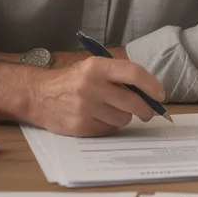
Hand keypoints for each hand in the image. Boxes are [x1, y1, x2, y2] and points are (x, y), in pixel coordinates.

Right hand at [28, 57, 164, 136]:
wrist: (38, 95)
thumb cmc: (71, 81)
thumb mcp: (92, 69)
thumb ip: (118, 77)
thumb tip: (148, 93)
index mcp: (96, 67)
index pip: (133, 73)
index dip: (151, 85)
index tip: (159, 95)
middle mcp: (91, 86)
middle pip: (133, 102)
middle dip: (146, 109)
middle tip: (148, 112)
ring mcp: (85, 108)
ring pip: (123, 119)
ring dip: (123, 116)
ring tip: (109, 110)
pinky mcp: (81, 126)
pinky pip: (109, 129)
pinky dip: (109, 125)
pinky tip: (98, 118)